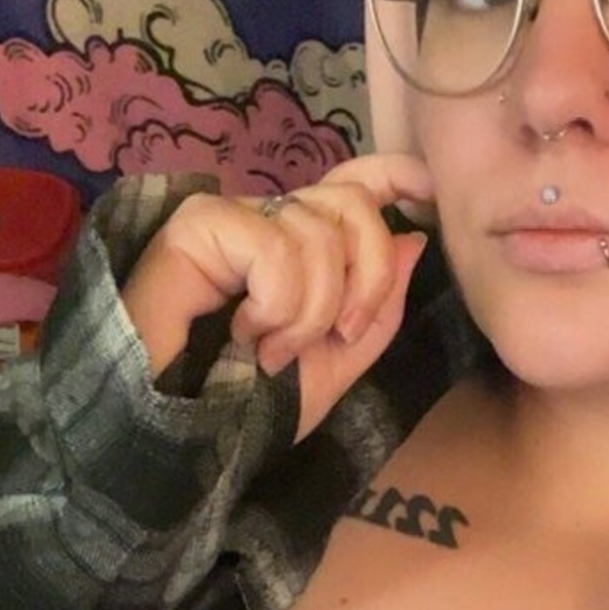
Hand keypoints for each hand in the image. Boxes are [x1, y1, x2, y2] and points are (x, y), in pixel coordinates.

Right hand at [120, 154, 435, 442]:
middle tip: (335, 339)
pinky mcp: (202, 226)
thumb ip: (377, 313)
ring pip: (318, 231)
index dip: (394, 175)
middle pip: (352, 204)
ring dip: (309, 313)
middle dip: (364, 281)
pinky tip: (245, 332)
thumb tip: (413, 242)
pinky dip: (276, 302)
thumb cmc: (247, 408)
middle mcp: (271, 223)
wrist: (182, 434)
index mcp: (304, 251)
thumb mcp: (334, 369)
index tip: (426, 192)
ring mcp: (235, 220)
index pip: (354, 187)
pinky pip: (275, 246)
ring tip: (270, 351)